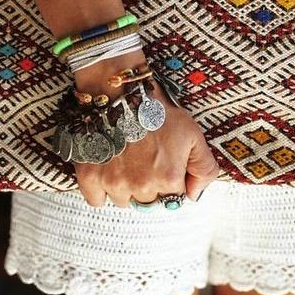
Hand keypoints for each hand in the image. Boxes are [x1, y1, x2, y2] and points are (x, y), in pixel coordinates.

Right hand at [72, 51, 219, 207]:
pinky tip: (108, 170)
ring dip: (125, 187)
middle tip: (145, 160)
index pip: (174, 198)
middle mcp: (141, 185)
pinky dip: (100, 190)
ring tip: (127, 160)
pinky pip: (96, 200)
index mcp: (168, 178)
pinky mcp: (90, 176)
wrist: (122, 92)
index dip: (170, 181)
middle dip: (149, 185)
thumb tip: (193, 196)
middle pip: (148, 201)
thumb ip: (204, 169)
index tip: (163, 164)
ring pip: (123, 200)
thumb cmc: (159, 111)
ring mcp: (114, 182)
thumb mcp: (194, 135)